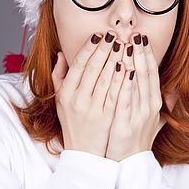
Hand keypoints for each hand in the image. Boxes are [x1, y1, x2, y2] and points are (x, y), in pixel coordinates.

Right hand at [51, 32, 124, 156]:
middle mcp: (78, 100)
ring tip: (124, 44)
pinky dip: (122, 80)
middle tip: (115, 34)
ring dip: (116, 59)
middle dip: (105, 49)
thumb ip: (59, 77)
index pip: (78, 65)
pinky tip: (129, 66)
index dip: (89, 48)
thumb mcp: (60, 101)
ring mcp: (93, 110)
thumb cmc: (73, 124)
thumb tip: (61, 55)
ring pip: (105, 79)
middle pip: (93, 68)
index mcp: (66, 94)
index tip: (99, 35)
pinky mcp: (107, 118)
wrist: (84, 154)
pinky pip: (116, 95)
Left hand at [105, 33, 166, 161]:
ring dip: (132, 61)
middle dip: (140, 52)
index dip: (147, 55)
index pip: (152, 73)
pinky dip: (124, 82)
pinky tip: (120, 67)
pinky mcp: (127, 122)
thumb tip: (171, 95)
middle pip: (146, 73)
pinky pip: (126, 98)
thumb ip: (162, 106)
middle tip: (134, 32)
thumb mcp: (154, 121)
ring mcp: (140, 114)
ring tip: (126, 43)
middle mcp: (150, 106)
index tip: (141, 37)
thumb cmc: (138, 140)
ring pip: (137, 82)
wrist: (131, 165)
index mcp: (155, 102)